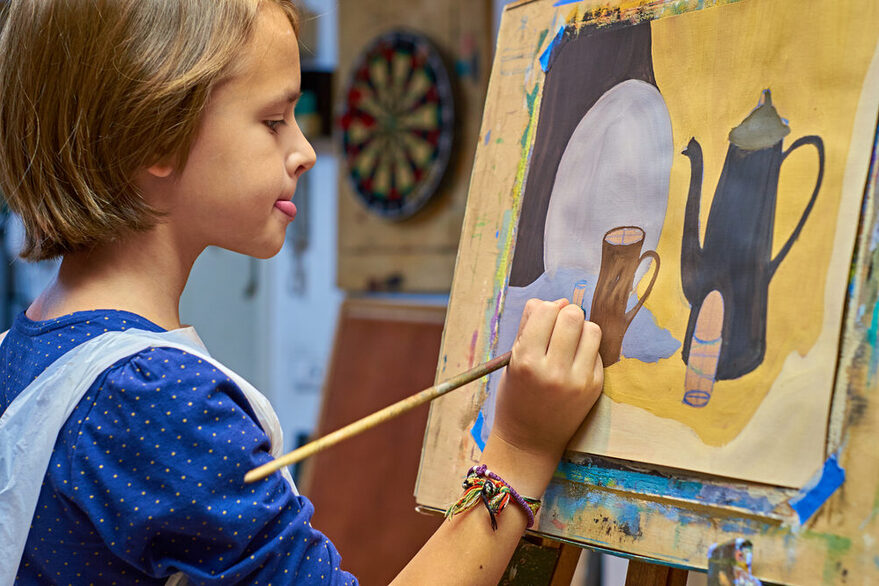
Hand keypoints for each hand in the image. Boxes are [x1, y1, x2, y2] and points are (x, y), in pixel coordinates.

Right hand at [488, 298, 602, 476]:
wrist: (529, 440)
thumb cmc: (516, 396)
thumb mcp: (512, 360)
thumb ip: (530, 326)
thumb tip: (561, 301)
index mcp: (526, 360)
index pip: (546, 311)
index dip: (545, 310)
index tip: (542, 321)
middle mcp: (553, 370)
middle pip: (573, 316)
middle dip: (566, 316)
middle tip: (558, 329)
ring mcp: (577, 380)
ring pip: (592, 330)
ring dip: (581, 330)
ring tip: (569, 344)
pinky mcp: (593, 388)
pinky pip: (597, 352)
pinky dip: (586, 351)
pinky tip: (574, 363)